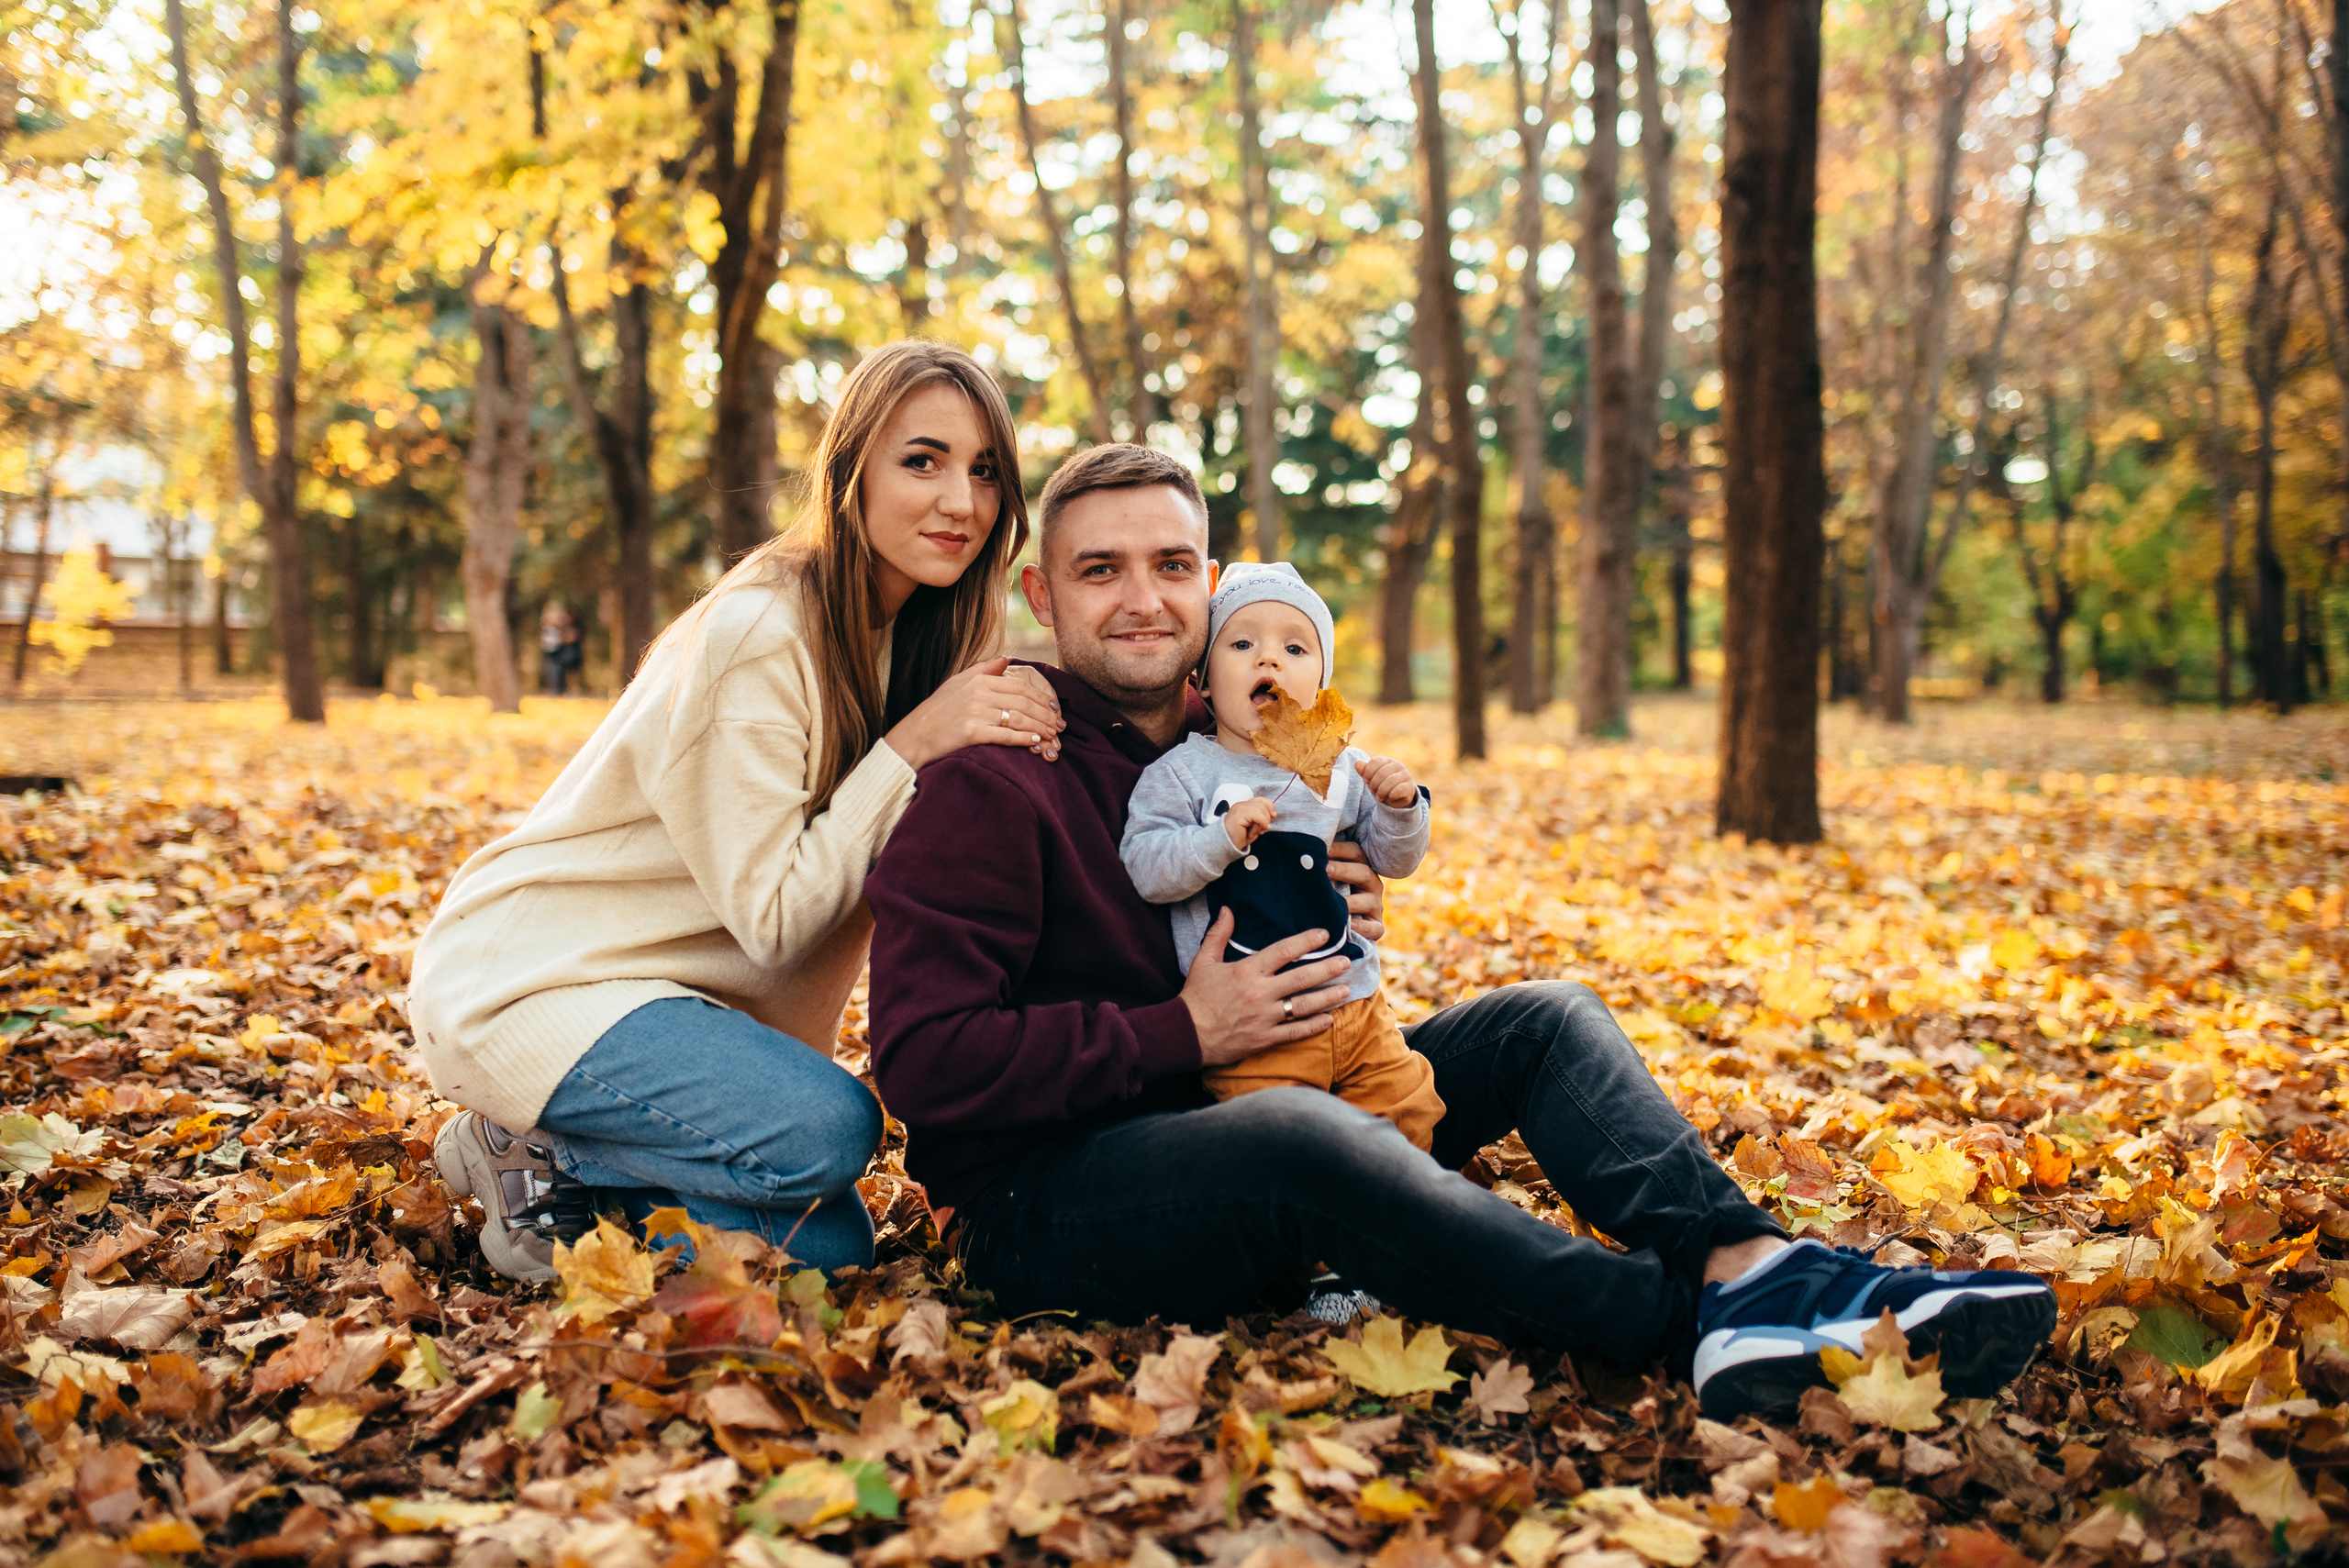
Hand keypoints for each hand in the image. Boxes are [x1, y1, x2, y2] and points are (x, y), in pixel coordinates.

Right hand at [883, 657, 1064, 770]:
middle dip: (1045, 714)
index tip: (1054, 707)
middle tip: (1060, 725)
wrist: (913, 736)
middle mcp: (978, 693)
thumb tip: (1005, 659)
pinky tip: (1034, 741)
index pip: (1019, 686)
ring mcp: (975, 712)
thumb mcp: (957, 682)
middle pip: (1023, 702)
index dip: (1041, 697)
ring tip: (1052, 735)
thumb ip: (983, 669)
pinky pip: (1004, 734)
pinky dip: (1023, 738)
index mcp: (978, 680)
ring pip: (1017, 718)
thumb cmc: (936, 711)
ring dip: (1039, 727)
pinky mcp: (971, 732)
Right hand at [1180, 910, 1353, 1065]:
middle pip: (1302, 978)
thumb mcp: (1204, 961)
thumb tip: (1228, 909)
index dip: (1306, 941)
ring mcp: (1265, 1017)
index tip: (1324, 935)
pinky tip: (1328, 1020)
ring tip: (1345, 990)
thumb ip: (1218, 934)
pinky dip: (1313, 1026)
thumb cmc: (1196, 996)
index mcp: (1247, 971)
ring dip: (1327, 997)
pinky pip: (1294, 1032)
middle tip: (1347, 962)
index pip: (1283, 951)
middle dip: (1328, 969)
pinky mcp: (1264, 1038)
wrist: (1185, 1034)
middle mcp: (1260, 993)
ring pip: (1303, 1005)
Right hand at [1222, 797, 1275, 849]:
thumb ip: (1262, 818)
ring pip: (1261, 809)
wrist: (1226, 846)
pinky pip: (1257, 816)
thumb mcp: (1254, 826)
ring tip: (1254, 832)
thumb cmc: (1239, 838)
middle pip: (1262, 804)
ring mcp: (1239, 808)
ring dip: (1262, 823)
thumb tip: (1273, 814)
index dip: (1269, 807)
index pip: (1261, 800)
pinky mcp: (1238, 814)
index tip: (1272, 817)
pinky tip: (1253, 833)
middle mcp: (1241, 805)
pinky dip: (1259, 825)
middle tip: (1261, 830)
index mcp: (1244, 806)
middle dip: (1266, 818)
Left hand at [1326, 841, 1385, 945]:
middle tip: (1324, 870)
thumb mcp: (1327, 879)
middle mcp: (1371, 885)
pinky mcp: (1376, 927)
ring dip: (1350, 902)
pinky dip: (1363, 928)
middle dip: (1343, 870)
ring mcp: (1375, 906)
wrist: (1339, 925)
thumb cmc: (1328, 895)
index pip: (1355, 852)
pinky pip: (1374, 928)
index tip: (1321, 848)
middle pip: (1363, 872)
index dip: (1339, 849)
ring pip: (1369, 901)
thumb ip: (1320, 868)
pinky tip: (1348, 926)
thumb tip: (1301, 854)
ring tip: (1333, 903)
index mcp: (1361, 867)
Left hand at [1359, 755, 1418, 807]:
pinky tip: (1390, 797)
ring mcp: (1405, 775)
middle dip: (1374, 784)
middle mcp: (1398, 765)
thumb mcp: (1372, 778)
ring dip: (1381, 791)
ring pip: (1390, 781)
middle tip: (1373, 791)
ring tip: (1379, 797)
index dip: (1367, 773)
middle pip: (1381, 773)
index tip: (1366, 781)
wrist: (1397, 798)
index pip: (1375, 762)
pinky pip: (1399, 789)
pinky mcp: (1410, 787)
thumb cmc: (1382, 785)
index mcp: (1387, 761)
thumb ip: (1364, 771)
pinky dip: (1391, 795)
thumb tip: (1357, 763)